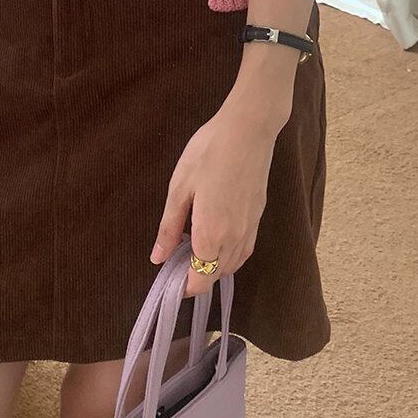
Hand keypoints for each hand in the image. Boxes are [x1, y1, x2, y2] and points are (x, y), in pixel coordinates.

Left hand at [149, 91, 288, 297]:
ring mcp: (250, 228)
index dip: (184, 287)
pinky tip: (217, 241)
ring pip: (232, 265)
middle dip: (196, 278)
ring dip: (213, 268)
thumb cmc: (208, 153)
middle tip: (176, 262)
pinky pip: (244, 250)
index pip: (199, 280)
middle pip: (216, 275)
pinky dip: (229, 257)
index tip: (169, 280)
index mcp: (211, 234)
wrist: (248, 130)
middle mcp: (234, 238)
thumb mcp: (179, 187)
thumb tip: (158, 258)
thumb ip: (169, 227)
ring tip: (193, 252)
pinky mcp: (258, 217)